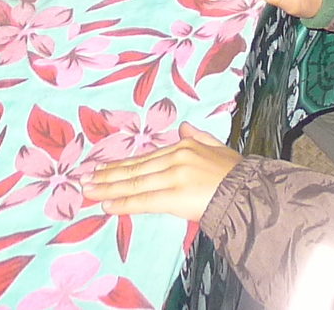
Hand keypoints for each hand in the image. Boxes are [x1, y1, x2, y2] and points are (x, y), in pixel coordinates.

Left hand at [85, 125, 238, 220]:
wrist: (251, 192)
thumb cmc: (237, 175)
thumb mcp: (217, 148)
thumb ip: (200, 137)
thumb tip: (184, 127)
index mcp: (184, 146)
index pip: (145, 159)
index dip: (121, 165)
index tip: (100, 169)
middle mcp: (176, 157)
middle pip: (135, 169)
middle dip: (106, 176)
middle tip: (83, 180)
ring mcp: (175, 175)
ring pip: (135, 183)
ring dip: (108, 189)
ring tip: (88, 191)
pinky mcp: (176, 195)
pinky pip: (144, 200)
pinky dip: (123, 203)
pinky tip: (107, 205)